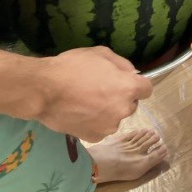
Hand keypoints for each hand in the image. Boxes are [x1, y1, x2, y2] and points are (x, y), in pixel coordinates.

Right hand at [37, 47, 151, 141]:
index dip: (137, 84)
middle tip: (100, 89)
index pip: (147, 89)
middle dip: (121, 97)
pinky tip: (80, 113)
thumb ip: (122, 64)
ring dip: (108, 111)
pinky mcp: (94, 137)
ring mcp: (108, 127)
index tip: (125, 81)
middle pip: (131, 104)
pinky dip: (95, 122)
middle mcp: (123, 110)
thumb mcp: (102, 53)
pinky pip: (101, 128)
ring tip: (86, 101)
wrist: (45, 90)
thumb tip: (132, 73)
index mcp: (128, 88)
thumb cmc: (74, 66)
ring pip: (115, 117)